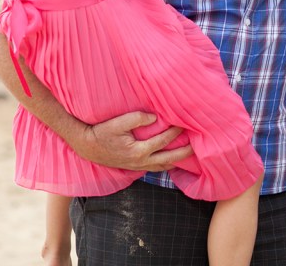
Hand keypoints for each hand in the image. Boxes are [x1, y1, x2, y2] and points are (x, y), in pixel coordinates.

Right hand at [75, 111, 191, 171]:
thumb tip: (155, 117)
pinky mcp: (134, 167)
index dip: (176, 132)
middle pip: (169, 159)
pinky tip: (174, 159)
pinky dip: (167, 165)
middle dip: (185, 152)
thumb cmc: (101, 132)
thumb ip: (137, 118)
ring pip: (163, 166)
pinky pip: (155, 168)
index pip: (163, 141)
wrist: (86, 146)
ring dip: (178, 160)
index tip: (186, 123)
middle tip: (199, 145)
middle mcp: (140, 162)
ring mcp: (138, 166)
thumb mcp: (117, 122)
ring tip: (191, 154)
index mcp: (138, 151)